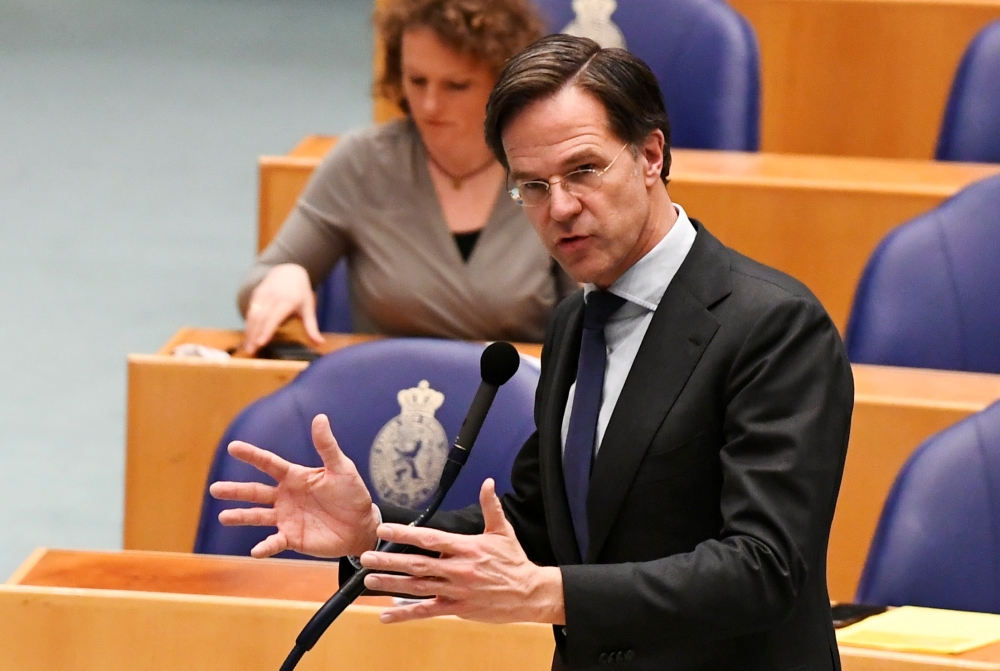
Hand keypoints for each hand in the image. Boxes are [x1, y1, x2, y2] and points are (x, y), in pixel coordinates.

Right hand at [209, 414, 378, 557]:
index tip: (233, 447)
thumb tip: (320, 417)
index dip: (251, 455)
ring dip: (241, 516)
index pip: (269, 463)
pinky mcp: (292, 537)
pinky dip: (265, 547)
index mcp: (295, 477)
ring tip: (223, 516)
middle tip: (214, 489)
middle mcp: (285, 496)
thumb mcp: (342, 468)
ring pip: (258, 516)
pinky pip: (275, 542)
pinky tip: (255, 550)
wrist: (361, 526)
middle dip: (235, 490)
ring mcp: (286, 517)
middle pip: (255, 491)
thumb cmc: (352, 494)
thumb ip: (327, 446)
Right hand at [243, 263, 322, 354]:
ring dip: (249, 331)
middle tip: (252, 351)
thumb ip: (312, 327)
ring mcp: (263, 294)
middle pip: (261, 318)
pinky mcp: (256, 294)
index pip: (275, 317)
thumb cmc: (301, 292)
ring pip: (253, 315)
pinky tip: (248, 336)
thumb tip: (320, 343)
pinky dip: (248, 324)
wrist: (289, 270)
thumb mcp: (309, 308)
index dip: (267, 330)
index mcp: (288, 300)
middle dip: (255, 335)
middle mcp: (274, 296)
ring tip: (248, 347)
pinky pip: (250, 310)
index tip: (261, 343)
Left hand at [359, 479, 564, 625]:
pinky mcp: (457, 609)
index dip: (406, 533)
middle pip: (418, 564)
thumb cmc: (514, 561)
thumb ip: (490, 506)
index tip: (385, 528)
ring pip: (418, 587)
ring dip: (392, 584)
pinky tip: (386, 615)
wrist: (529, 593)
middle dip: (390, 560)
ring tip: (370, 580)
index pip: (430, 538)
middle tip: (367, 556)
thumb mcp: (502, 531)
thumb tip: (487, 483)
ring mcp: (455, 591)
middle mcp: (458, 569)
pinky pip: (426, 611)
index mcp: (466, 548)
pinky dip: (405, 614)